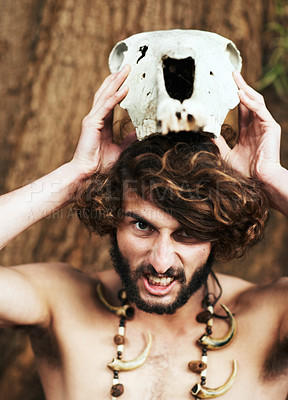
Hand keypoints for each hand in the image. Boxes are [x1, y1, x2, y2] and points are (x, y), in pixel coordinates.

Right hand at [71, 65, 135, 175]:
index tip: (127, 79)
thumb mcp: (121, 149)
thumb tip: (139, 133)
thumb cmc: (100, 164)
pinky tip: (125, 88)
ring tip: (126, 70)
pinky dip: (116, 97)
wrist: (88, 172)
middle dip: (116, 79)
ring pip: (105, 95)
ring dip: (116, 82)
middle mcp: (96, 118)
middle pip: (106, 93)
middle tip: (127, 67)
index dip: (118, 89)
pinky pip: (106, 107)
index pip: (110, 101)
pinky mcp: (92, 123)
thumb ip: (129, 139)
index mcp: (102, 123)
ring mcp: (92, 119)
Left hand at [213, 71, 280, 185]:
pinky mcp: (270, 126)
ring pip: (255, 101)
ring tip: (235, 79)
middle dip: (240, 86)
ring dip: (245, 88)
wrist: (259, 180)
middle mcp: (256, 125)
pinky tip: (240, 94)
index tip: (224, 87)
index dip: (233, 97)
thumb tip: (207, 135)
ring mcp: (264, 124)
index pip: (241, 108)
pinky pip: (260, 109)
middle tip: (231, 74)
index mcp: (247, 130)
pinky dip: (249, 101)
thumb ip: (219, 144)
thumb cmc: (245, 171)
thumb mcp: (226, 155)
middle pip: (248, 100)